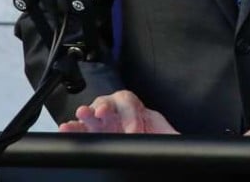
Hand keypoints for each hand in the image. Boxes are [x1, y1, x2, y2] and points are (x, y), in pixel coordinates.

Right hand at [58, 89, 177, 133]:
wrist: (146, 148)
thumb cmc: (153, 137)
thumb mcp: (165, 134)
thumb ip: (171, 134)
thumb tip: (183, 141)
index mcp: (136, 109)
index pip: (130, 103)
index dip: (130, 114)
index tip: (133, 131)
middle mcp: (117, 114)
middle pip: (107, 103)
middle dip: (105, 107)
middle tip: (102, 113)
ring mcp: (102, 124)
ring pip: (91, 115)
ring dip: (85, 115)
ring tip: (81, 115)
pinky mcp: (91, 136)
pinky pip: (79, 130)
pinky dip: (72, 129)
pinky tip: (66, 129)